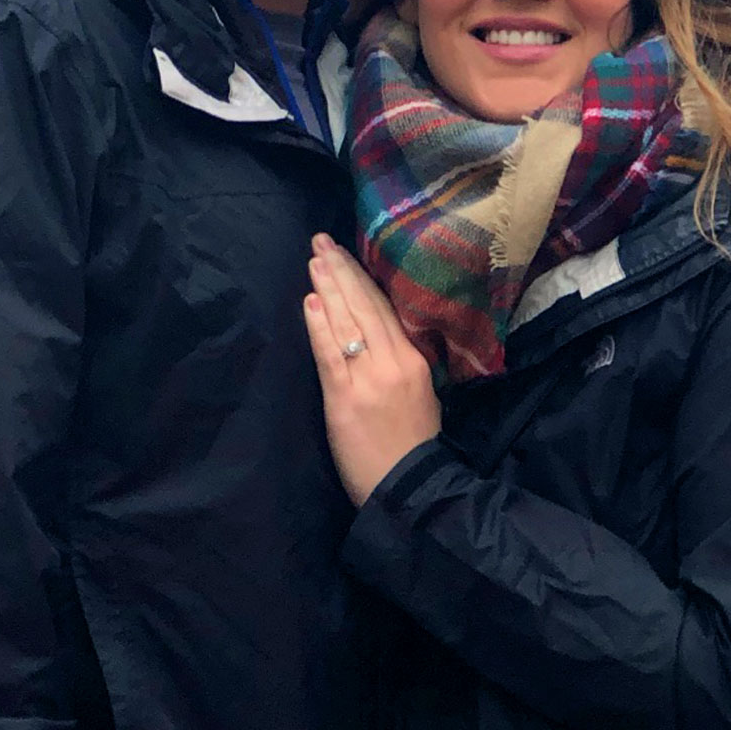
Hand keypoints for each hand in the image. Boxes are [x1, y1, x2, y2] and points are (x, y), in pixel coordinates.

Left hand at [304, 234, 441, 505]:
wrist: (411, 487)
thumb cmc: (412, 445)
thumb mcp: (420, 395)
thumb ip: (399, 362)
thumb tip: (376, 333)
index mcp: (414, 359)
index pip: (384, 309)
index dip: (361, 278)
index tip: (343, 252)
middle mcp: (393, 361)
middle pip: (364, 307)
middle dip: (341, 271)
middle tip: (321, 241)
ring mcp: (369, 377)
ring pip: (347, 322)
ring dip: (328, 288)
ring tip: (314, 260)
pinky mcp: (346, 397)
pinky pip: (330, 354)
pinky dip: (319, 326)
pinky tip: (310, 302)